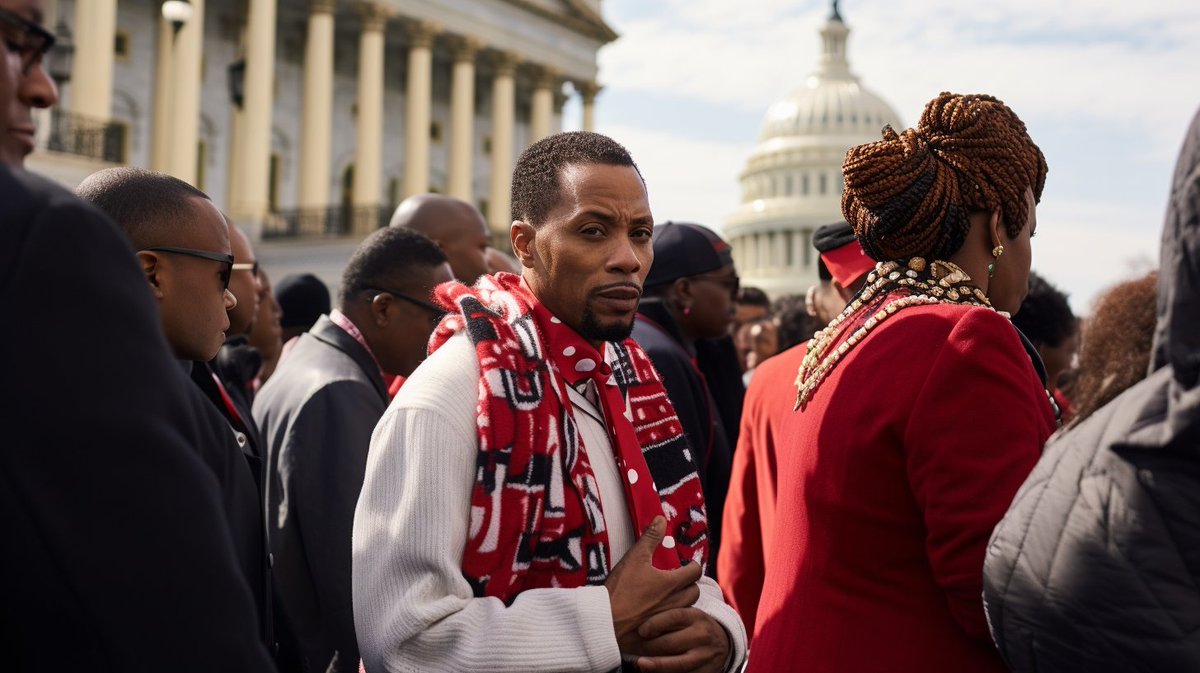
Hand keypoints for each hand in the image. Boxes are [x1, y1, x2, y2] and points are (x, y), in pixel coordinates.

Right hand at [606, 517, 702, 652]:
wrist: (606, 622)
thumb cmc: (620, 590)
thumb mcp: (634, 558)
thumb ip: (650, 538)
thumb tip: (661, 520)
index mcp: (672, 583)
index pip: (695, 571)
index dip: (692, 565)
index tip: (685, 564)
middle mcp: (675, 602)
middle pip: (695, 592)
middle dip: (689, 584)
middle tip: (678, 580)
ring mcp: (669, 620)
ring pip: (687, 609)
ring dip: (683, 601)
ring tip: (670, 596)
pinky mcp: (662, 634)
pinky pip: (676, 626)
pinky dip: (674, 619)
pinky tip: (662, 615)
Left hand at [633, 607, 730, 672]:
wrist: (722, 642)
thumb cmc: (694, 627)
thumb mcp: (688, 616)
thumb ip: (669, 618)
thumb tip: (640, 628)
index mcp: (696, 616)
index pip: (673, 617)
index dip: (654, 624)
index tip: (641, 631)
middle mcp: (703, 635)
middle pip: (670, 643)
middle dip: (650, 647)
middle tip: (634, 649)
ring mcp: (705, 655)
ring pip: (677, 664)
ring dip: (656, 665)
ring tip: (640, 664)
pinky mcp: (707, 671)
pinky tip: (655, 672)